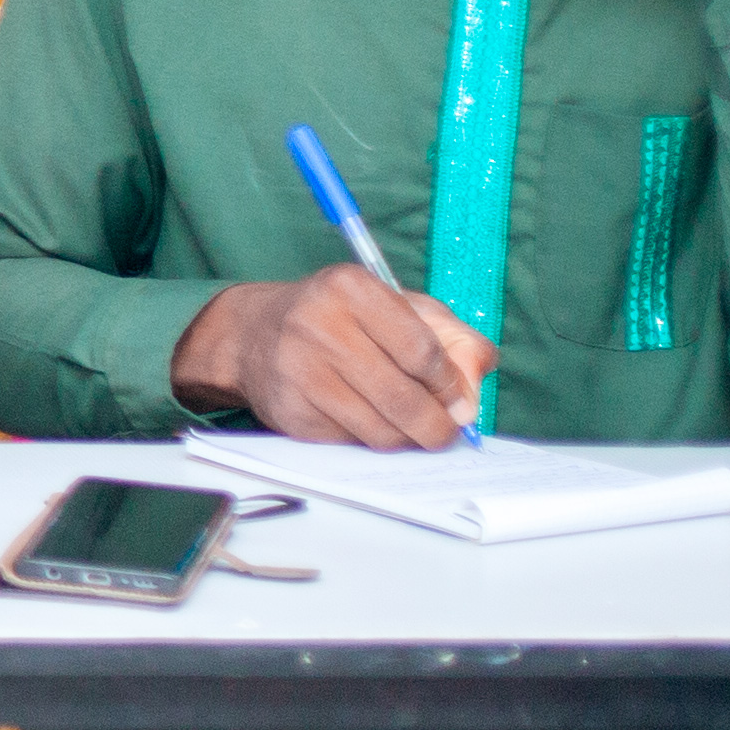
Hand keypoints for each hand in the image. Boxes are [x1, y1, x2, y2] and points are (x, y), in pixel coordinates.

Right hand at [172, 265, 492, 446]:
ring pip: (379, 430)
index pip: (421, 350)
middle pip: (403, 397)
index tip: (461, 402)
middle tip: (447, 432)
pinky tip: (368, 422)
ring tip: (413, 430)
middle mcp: (318, 325)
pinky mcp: (289, 410)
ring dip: (408, 439)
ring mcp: (298, 370)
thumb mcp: (397, 307)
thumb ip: (451, 336)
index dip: (451, 385)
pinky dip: (370, 440)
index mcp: (350, 288)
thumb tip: (475, 383)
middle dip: (438, 425)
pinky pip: (350, 442)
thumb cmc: (340, 319)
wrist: (253, 335)